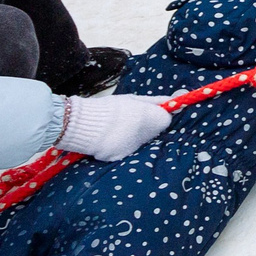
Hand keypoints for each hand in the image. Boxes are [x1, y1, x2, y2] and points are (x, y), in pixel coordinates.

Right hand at [55, 94, 172, 160]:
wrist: (85, 123)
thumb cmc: (108, 107)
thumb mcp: (131, 99)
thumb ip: (153, 101)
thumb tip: (171, 100)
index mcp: (150, 118)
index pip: (165, 120)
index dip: (158, 116)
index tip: (151, 112)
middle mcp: (145, 135)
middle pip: (152, 133)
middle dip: (145, 127)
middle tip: (129, 119)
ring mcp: (133, 148)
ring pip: (139, 142)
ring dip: (132, 136)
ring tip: (116, 128)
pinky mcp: (120, 157)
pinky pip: (125, 150)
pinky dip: (120, 145)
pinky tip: (109, 138)